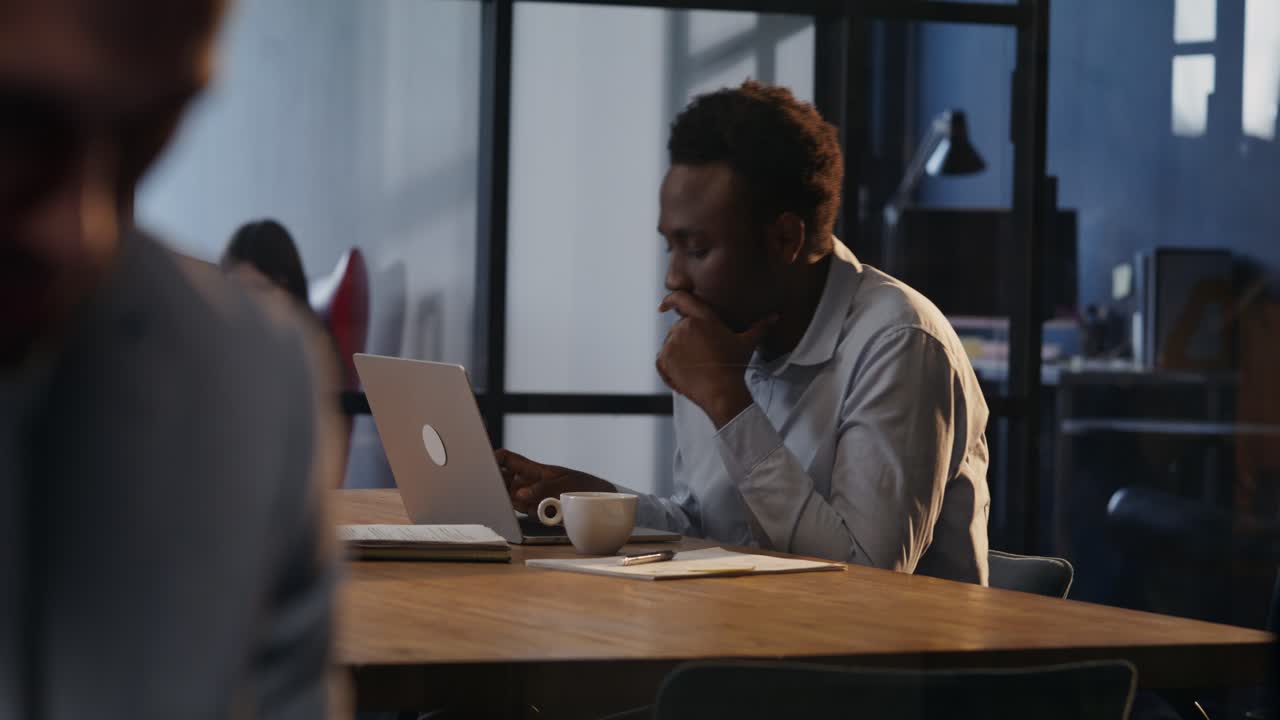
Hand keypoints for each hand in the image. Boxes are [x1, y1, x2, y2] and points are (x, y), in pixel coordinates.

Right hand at [494, 449, 613, 513]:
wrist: (603, 502)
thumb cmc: (584, 485)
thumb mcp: (565, 483)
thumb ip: (542, 488)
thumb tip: (520, 495)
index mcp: (532, 469)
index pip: (507, 459)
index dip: (493, 458)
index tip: (483, 463)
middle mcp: (528, 483)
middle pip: (503, 482)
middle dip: (500, 486)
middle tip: (502, 491)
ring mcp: (532, 498)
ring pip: (512, 501)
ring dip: (520, 504)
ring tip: (540, 502)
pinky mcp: (538, 513)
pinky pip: (526, 514)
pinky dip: (533, 514)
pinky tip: (547, 512)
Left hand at [656, 291, 775, 427]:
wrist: (721, 392)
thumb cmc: (734, 366)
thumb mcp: (747, 344)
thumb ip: (759, 327)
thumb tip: (775, 317)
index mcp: (702, 318)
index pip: (680, 298)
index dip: (670, 300)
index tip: (664, 306)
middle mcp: (684, 326)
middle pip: (679, 327)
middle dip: (686, 338)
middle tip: (701, 355)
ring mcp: (671, 343)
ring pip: (671, 343)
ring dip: (679, 352)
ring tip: (697, 367)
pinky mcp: (664, 360)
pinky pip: (662, 360)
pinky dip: (669, 367)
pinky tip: (685, 375)